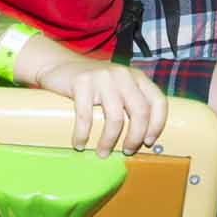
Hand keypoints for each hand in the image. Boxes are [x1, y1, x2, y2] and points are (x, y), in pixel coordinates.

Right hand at [35, 57, 167, 156]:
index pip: (158, 101)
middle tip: (127, 151)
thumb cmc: (92, 84)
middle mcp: (123, 75)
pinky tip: (80, 144)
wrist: (58, 64)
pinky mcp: (81, 82)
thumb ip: (131, 101)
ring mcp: (102, 77)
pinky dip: (82, 135)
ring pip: (115, 118)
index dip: (157, 124)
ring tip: (102, 153)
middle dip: (135, 138)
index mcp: (137, 77)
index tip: (148, 142)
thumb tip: (142, 139)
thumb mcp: (118, 86)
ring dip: (109, 141)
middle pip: (140, 112)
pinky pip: (86, 116)